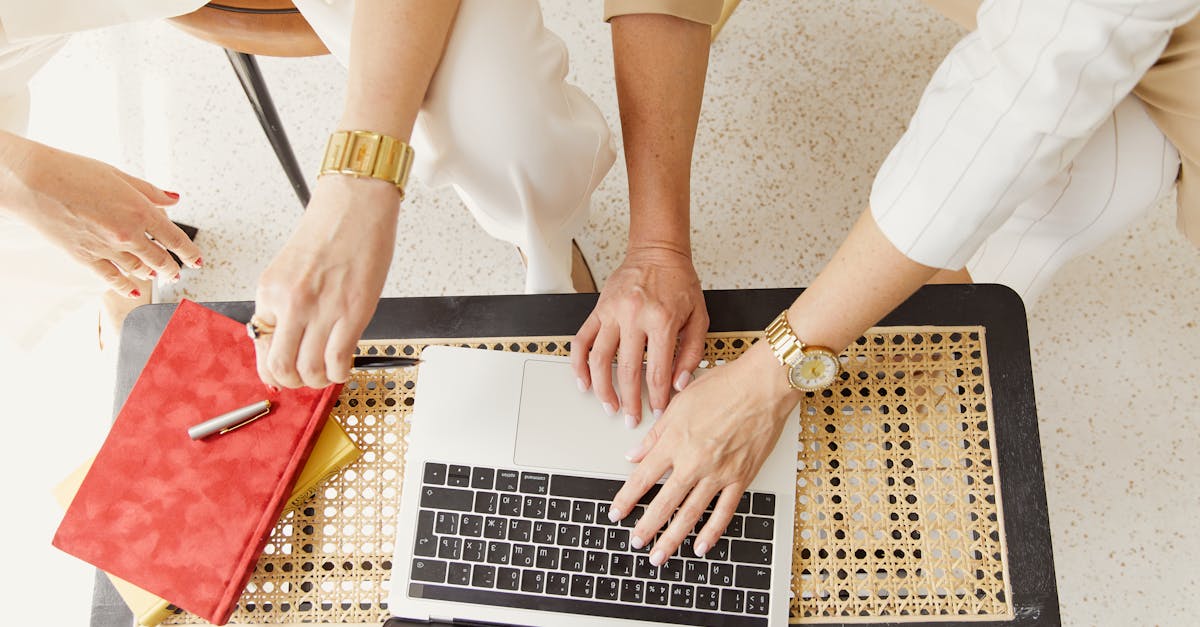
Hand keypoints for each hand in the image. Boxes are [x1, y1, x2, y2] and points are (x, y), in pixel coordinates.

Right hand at [3, 137, 200, 295]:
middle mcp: (127, 235)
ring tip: (157, 275)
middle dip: (172, 268)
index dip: (189, 253)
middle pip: (160, 259)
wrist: (34, 180)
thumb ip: (150, 192)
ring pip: (138, 270)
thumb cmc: (74, 171)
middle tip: (177, 272)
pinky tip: (135, 290)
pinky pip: (112, 278)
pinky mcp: (85, 257)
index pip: (175, 239)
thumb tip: (173, 199)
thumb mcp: (120, 176)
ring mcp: (106, 249)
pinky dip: (126, 286)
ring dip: (151, 274)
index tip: (197, 260)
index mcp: (141, 212)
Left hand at [253, 176, 398, 387]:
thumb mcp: (289, 270)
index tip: (285, 375)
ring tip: (328, 372)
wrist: (356, 206)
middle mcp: (290, 302)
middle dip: (295, 382)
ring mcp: (321, 309)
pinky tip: (345, 366)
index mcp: (269, 291)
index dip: (273, 371)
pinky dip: (340, 373)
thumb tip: (286, 341)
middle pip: (281, 368)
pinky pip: (338, 361)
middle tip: (307, 377)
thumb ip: (283, 305)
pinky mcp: (352, 312)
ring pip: (310, 371)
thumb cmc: (328, 231)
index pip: (261, 348)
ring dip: (319, 381)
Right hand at [570, 245, 706, 426]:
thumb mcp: (699, 317)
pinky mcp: (598, 309)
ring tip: (608, 405)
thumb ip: (691, 352)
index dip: (657, 397)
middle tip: (631, 417)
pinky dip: (579, 363)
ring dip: (602, 388)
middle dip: (629, 401)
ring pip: (599, 360)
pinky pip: (582, 340)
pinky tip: (583, 381)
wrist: (658, 252)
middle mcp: (634, 317)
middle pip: (627, 371)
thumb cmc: (680, 283)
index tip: (657, 411)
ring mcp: (612, 313)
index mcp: (662, 320)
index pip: (658, 371)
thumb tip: (679, 384)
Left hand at [607, 341, 799, 564]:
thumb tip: (634, 454)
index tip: (616, 513)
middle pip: (663, 503)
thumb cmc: (724, 386)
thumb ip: (655, 434)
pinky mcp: (741, 478)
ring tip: (659, 555)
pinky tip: (701, 546)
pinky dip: (712, 532)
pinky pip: (724, 511)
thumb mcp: (679, 403)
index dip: (626, 498)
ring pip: (690, 514)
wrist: (762, 386)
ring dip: (672, 537)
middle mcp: (693, 462)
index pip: (642, 478)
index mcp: (674, 442)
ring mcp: (718, 473)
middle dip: (646, 527)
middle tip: (635, 542)